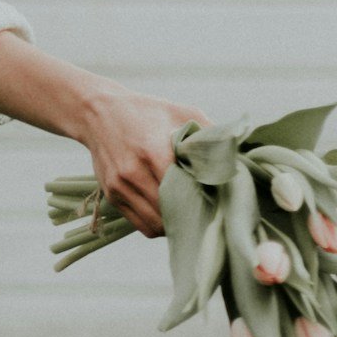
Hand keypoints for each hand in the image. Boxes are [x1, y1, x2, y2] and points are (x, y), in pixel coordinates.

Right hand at [77, 89, 206, 236]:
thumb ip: (209, 133)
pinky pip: (140, 225)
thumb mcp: (180, 113)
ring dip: (175, 225)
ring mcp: (119, 187)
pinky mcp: (112, 195)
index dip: (204, 200)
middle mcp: (133, 173)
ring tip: (189, 215)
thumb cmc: (145, 111)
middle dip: (192, 217)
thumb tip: (239, 155)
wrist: (97, 112)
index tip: (218, 200)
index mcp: (152, 151)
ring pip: (155, 225)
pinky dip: (158, 225)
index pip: (184, 191)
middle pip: (171, 213)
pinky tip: (169, 213)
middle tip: (209, 212)